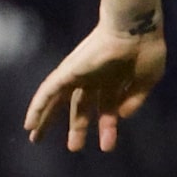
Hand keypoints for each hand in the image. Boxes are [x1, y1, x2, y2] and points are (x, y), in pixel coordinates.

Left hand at [23, 21, 167, 151]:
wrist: (137, 29)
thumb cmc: (146, 49)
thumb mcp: (147, 79)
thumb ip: (135, 99)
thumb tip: (122, 116)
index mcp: (114, 80)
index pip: (106, 107)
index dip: (107, 126)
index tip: (107, 145)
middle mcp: (95, 78)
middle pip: (80, 106)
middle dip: (78, 127)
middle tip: (74, 147)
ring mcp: (80, 74)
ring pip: (58, 100)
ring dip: (48, 119)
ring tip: (35, 138)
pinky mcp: (70, 71)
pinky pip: (48, 91)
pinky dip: (38, 107)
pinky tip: (30, 123)